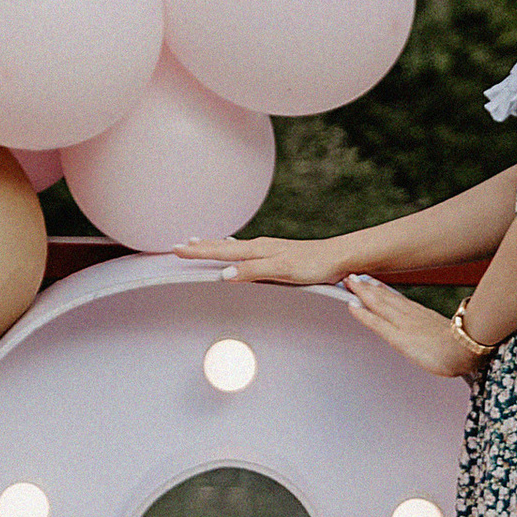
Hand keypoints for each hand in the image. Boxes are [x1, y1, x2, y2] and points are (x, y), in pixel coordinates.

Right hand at [176, 233, 345, 287]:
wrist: (339, 257)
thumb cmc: (314, 264)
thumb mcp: (283, 271)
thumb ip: (254, 271)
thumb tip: (224, 274)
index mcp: (258, 250)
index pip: (221, 251)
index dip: (199, 251)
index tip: (177, 249)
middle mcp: (260, 246)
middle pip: (222, 246)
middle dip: (200, 247)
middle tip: (178, 245)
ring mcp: (268, 249)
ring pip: (232, 247)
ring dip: (213, 246)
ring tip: (197, 242)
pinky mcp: (276, 254)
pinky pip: (245, 250)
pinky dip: (231, 249)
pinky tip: (233, 247)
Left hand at [343, 274, 481, 375]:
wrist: (469, 348)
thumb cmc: (464, 345)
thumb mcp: (451, 337)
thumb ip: (442, 336)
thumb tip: (445, 338)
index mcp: (423, 316)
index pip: (398, 300)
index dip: (383, 290)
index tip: (372, 283)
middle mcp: (411, 315)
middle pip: (385, 297)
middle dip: (368, 287)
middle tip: (353, 276)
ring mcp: (403, 324)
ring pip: (378, 304)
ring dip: (362, 293)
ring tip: (349, 283)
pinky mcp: (398, 337)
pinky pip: (376, 322)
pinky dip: (362, 312)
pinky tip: (352, 306)